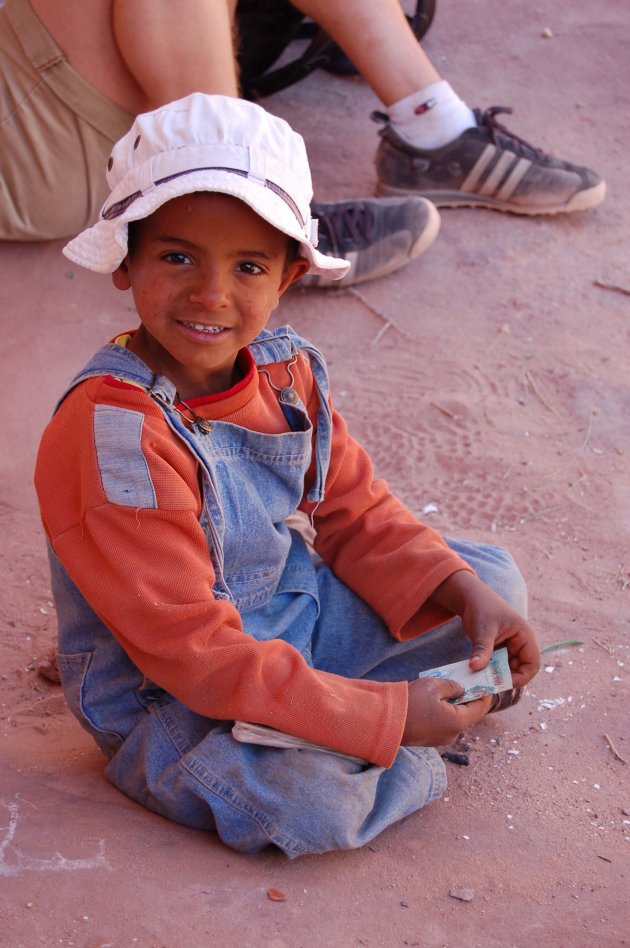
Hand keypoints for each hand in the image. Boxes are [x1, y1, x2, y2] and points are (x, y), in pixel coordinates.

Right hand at [402, 677, 491, 746]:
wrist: (385, 721)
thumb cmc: (411, 702)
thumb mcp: (434, 685)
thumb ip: (452, 686)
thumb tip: (460, 689)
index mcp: (458, 722)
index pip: (480, 708)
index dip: (484, 694)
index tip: (485, 683)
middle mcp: (453, 734)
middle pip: (468, 715)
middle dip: (468, 699)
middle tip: (467, 683)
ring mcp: (441, 739)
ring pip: (455, 719)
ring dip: (455, 706)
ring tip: (449, 689)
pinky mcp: (430, 739)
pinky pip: (443, 724)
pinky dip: (444, 712)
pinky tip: (436, 700)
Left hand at [431, 571, 540, 687]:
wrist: (470, 598)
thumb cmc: (482, 607)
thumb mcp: (483, 629)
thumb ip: (482, 649)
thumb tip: (475, 668)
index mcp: (524, 636)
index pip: (532, 663)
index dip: (522, 676)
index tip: (504, 683)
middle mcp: (520, 643)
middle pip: (520, 669)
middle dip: (506, 677)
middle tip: (489, 684)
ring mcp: (509, 646)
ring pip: (507, 668)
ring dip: (496, 675)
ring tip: (481, 679)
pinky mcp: (498, 649)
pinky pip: (497, 665)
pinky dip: (489, 670)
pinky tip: (478, 673)